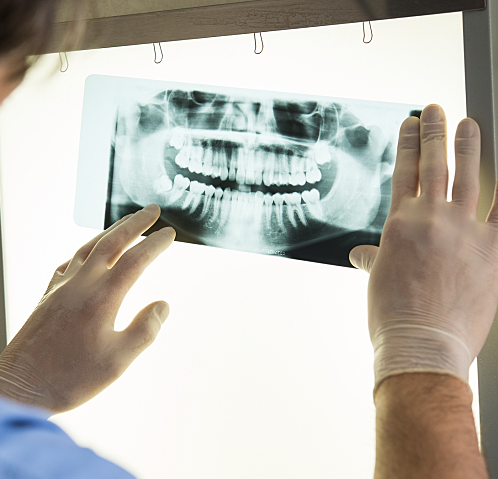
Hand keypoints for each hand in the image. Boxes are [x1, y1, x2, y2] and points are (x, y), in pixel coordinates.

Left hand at [0, 205, 175, 412]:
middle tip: (152, 210)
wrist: (21, 386)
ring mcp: (60, 288)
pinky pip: (68, 262)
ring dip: (110, 231)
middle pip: (111, 242)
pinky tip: (88, 254)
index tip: (169, 234)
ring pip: (88, 248)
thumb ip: (144, 330)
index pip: (135, 260)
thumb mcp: (118, 361)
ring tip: (126, 223)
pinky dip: (84, 251)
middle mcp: (80, 284)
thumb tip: (162, 305)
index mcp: (102, 297)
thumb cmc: (71, 378)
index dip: (155, 245)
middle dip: (134, 223)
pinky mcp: (46, 296)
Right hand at [349, 104, 497, 391]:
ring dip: (469, 147)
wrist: (421, 345)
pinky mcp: (492, 250)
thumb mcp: (378, 281)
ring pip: (469, 177)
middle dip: (435, 132)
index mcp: (399, 224)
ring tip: (468, 124)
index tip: (411, 124)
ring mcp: (464, 231)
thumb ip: (375, 259)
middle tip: (437, 109)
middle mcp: (431, 219)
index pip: (403, 172)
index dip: (408, 144)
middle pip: (434, 164)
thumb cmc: (394, 317)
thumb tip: (361, 255)